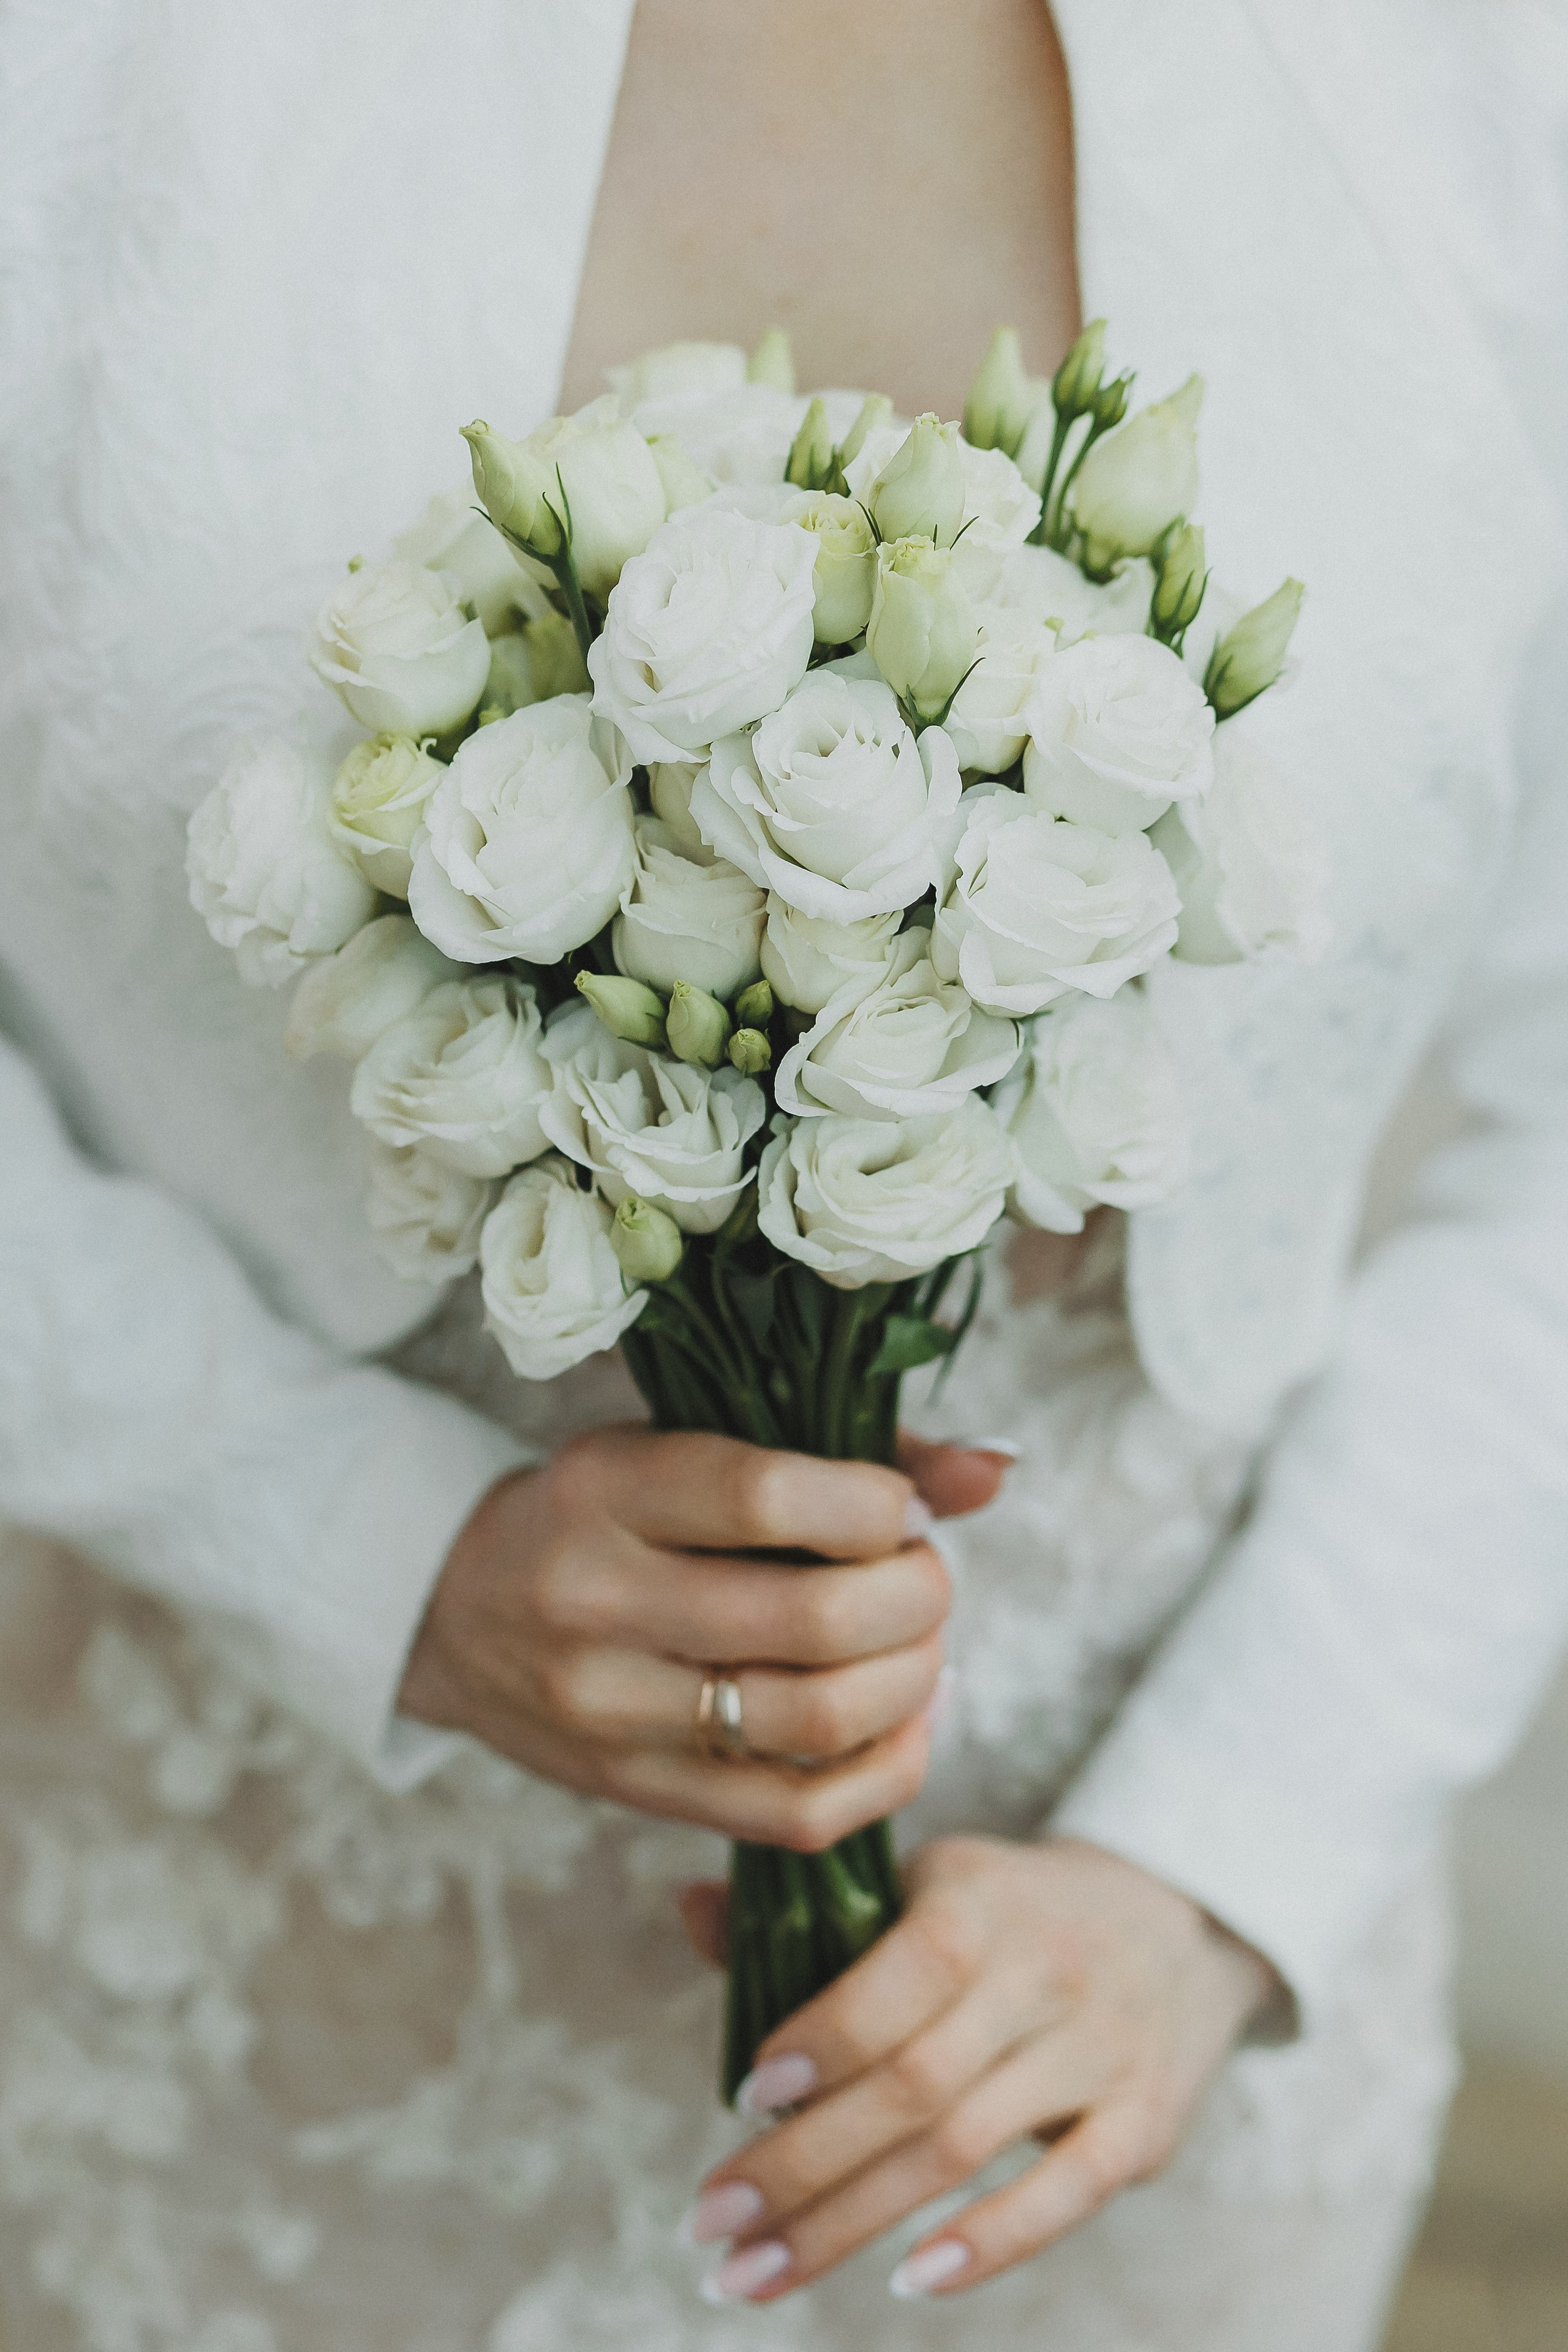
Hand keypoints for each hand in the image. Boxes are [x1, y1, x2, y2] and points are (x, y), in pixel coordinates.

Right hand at [399, 1426, 1008, 1848]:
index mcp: (605, 1488)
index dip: (876, 1504)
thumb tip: (993, 1470)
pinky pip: (797, 1814)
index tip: (900, 1508)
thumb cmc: (604, 1508)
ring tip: (921, 1644)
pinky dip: (886, 1772)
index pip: (769, 1496)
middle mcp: (597, 1602)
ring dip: (912, 1680)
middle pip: (813, 1620)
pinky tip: (909, 1722)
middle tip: (924, 1577)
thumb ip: (839, 1449)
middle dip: (916, 1596)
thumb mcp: (684, 1441)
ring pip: (816, 1720)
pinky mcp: (636, 1791)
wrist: (453, 1609)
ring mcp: (612, 1712)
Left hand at [679, 1835, 1277, 2302]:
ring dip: (849, 2224)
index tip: (745, 2097)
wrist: (1178, 1918)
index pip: (900, 1976)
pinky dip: (986, 2246)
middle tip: (709, 2225)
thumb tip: (691, 1912)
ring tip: (756, 2275)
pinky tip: (905, 2282)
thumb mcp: (926, 1882)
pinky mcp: (1144, 2123)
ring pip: (963, 2151)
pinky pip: (1063, 2196)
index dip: (823, 2039)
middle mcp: (1045, 1972)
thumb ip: (815, 1913)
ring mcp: (1100, 2051)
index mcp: (979, 1899)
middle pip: (914, 2086)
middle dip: (800, 2165)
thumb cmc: (1010, 1911)